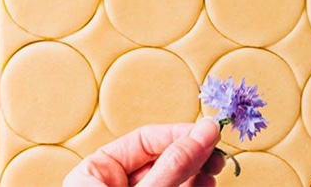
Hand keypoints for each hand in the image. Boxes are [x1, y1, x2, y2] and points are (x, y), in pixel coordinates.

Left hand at [65, 120, 225, 186]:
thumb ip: (173, 164)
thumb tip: (206, 130)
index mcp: (94, 173)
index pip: (146, 138)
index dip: (181, 134)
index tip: (210, 134)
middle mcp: (112, 185)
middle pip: (164, 157)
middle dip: (194, 157)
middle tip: (216, 158)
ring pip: (174, 177)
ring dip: (198, 174)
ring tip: (210, 178)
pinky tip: (203, 186)